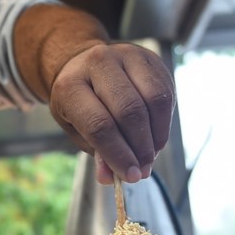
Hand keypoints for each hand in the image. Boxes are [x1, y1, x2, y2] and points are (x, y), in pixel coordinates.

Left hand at [48, 42, 174, 183]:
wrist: (84, 64)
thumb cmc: (80, 103)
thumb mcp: (77, 128)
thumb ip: (95, 151)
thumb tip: (110, 178)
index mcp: (70, 85)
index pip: (98, 124)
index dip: (118, 154)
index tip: (130, 176)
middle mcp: (97, 64)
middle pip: (128, 111)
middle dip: (139, 147)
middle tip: (143, 169)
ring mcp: (125, 56)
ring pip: (152, 100)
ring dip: (155, 136)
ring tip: (150, 156)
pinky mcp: (148, 58)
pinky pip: (164, 93)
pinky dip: (164, 123)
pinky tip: (156, 138)